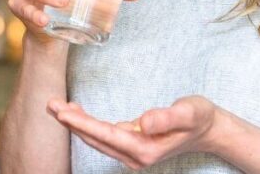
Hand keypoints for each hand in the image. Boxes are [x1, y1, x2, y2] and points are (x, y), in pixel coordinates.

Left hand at [47, 95, 219, 169]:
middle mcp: (135, 156)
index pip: (106, 134)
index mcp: (145, 148)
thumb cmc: (199, 117)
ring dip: (76, 123)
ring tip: (56, 106)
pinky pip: (103, 136)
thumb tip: (144, 122)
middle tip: (49, 103)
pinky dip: (87, 124)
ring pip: (97, 138)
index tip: (62, 113)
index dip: (82, 123)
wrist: (209, 129)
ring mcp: (132, 153)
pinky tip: (77, 112)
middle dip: (71, 122)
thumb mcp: (189, 112)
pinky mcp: (131, 145)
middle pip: (96, 138)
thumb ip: (168, 117)